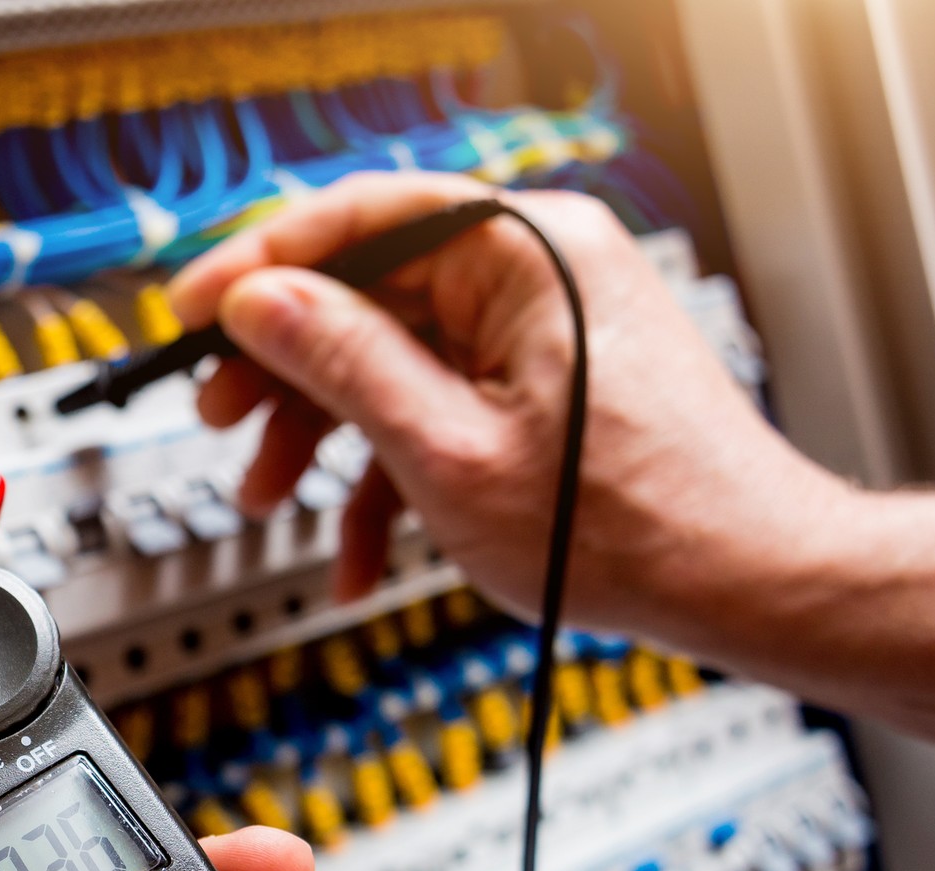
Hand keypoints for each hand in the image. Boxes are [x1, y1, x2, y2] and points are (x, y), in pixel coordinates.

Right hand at [167, 171, 848, 645]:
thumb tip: (261, 304)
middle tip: (223, 418)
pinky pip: (438, 407)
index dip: (258, 268)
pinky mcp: (544, 385)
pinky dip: (389, 474)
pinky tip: (357, 549)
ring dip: (325, 436)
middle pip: (367, 295)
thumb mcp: (446, 451)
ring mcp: (541, 330)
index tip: (190, 315)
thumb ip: (343, 364)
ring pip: (393, 360)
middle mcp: (537, 271)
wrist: (743, 586)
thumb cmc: (633, 526)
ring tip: (271, 497)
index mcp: (525, 252)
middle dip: (285, 371)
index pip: (360, 220)